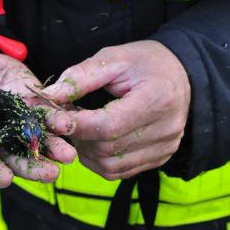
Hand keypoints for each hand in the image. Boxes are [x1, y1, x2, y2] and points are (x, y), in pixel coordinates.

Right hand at [0, 41, 76, 186]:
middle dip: (30, 165)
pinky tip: (70, 122)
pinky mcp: (26, 99)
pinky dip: (56, 118)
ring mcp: (10, 118)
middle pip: (11, 156)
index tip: (2, 178)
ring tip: (69, 153)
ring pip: (32, 139)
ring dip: (51, 147)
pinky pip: (43, 112)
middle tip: (51, 172)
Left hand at [43, 40, 190, 179]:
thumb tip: (48, 97)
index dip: (76, 124)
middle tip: (67, 118)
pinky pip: (118, 172)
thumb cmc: (145, 63)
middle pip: (106, 148)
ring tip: (82, 127)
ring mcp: (164, 148)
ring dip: (85, 150)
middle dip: (78, 136)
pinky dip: (98, 160)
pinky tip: (94, 140)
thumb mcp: (113, 58)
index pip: (108, 125)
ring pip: (109, 166)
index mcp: (157, 99)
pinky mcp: (159, 159)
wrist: (180, 75)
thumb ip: (80, 77)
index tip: (55, 115)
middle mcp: (166, 130)